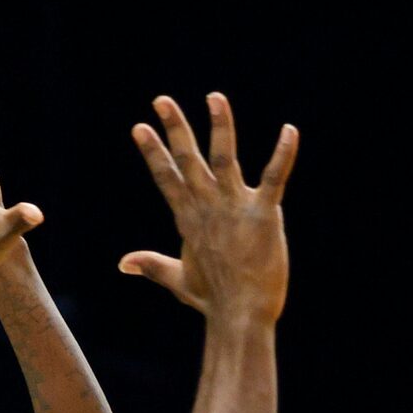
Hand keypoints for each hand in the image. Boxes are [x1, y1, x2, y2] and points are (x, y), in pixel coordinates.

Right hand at [120, 94, 297, 323]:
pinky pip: (275, 177)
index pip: (166, 177)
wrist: (240, 314)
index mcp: (188, 219)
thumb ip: (150, 265)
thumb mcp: (177, 279)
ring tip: (215, 97)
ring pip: (224, 158)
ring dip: (220, 126)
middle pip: (187, 160)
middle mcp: (207, 207)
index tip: (140, 127)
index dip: (153, 151)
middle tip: (162, 100)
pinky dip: (283, 154)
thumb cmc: (212, 299)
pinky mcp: (263, 213)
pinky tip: (290, 130)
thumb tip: (122, 263)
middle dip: (174, 128)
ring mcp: (234, 207)